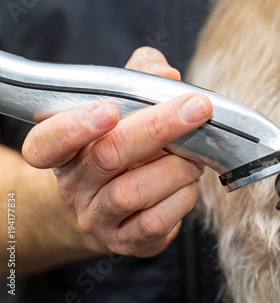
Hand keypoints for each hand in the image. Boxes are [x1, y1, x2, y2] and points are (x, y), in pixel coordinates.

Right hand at [22, 47, 212, 255]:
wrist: (122, 201)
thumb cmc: (124, 144)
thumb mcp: (124, 106)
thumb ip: (139, 79)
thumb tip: (165, 73)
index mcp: (64, 150)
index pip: (47, 142)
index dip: (74, 127)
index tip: (110, 110)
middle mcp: (73, 186)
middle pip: (107, 156)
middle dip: (158, 127)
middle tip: (196, 109)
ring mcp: (96, 217)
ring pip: (133, 192)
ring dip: (176, 168)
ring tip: (194, 157)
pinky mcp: (124, 240)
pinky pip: (155, 222)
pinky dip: (182, 198)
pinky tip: (189, 184)